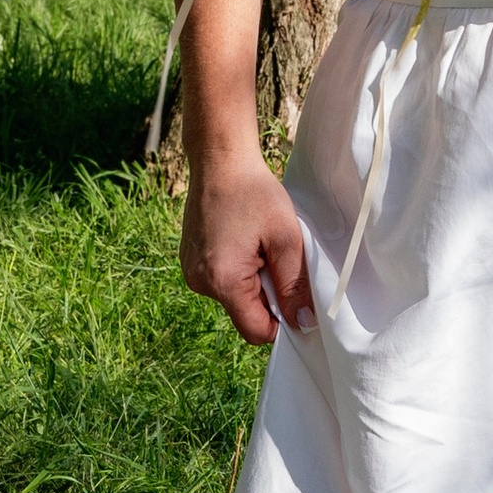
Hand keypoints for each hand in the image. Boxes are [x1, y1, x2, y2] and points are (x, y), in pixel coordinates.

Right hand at [182, 144, 315, 344]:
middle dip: (268, 295)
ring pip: (233, 296)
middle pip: (245, 313)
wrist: (220, 161)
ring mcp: (190, 272)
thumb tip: (303, 323)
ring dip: (253, 280)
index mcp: (223, 282)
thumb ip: (295, 285)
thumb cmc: (254, 193)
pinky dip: (237, 269)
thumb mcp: (286, 239)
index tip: (296, 297)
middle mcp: (200, 283)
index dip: (282, 322)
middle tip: (277, 256)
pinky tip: (244, 239)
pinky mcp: (189, 260)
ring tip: (259, 243)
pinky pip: (220, 279)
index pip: (256, 331)